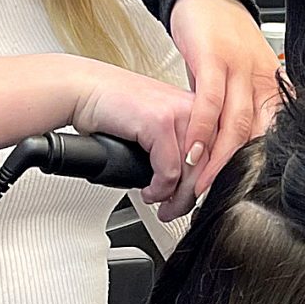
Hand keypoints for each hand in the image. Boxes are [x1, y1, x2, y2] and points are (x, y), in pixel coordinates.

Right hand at [70, 62, 201, 216]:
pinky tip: (147, 192)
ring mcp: (179, 113)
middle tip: (174, 210)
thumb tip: (194, 184)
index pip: (221, 154)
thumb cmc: (116, 110)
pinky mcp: (160, 122)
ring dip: (174, 198)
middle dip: (191, 197)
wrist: (83, 92)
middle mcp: (196, 107)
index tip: (194, 200)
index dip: (208, 184)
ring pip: (192, 172)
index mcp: (201, 108)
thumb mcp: (160, 128)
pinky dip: (158, 190)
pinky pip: (169, 171)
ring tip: (159, 204)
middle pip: (210, 166)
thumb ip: (181, 148)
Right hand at [168, 0, 282, 192]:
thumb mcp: (240, 76)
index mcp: (271, 86)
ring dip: (220, 158)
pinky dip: (202, 129)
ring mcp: (238, 67)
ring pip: (235, 122)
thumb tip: (238, 148)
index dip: (261, 167)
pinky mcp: (213, 57)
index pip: (273, 134)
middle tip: (223, 199)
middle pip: (256, 135)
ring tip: (203, 185)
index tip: (248, 195)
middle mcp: (260, 77)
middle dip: (239, 172)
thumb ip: (240, 109)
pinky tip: (193, 150)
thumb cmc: (221, 37)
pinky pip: (209, 100)